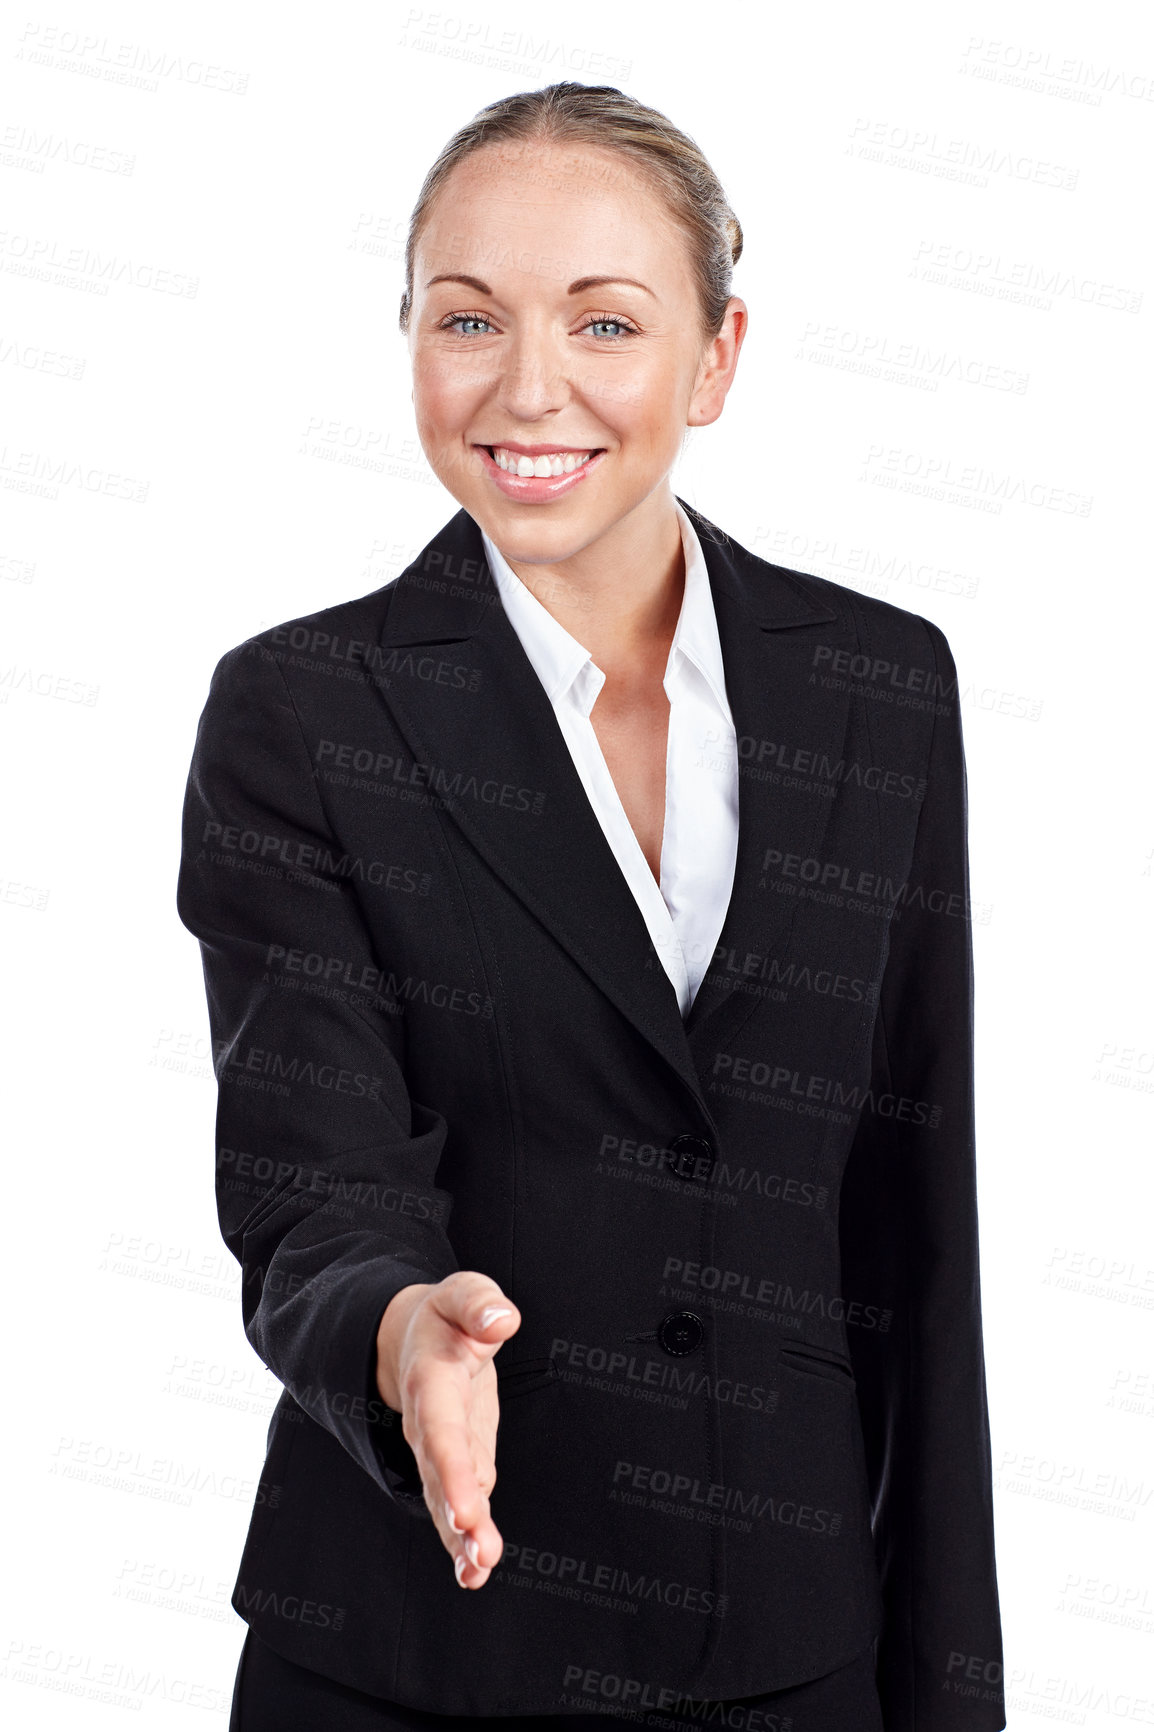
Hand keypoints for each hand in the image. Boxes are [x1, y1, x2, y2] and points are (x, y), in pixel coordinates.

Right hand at [375, 1272, 519, 1588]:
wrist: (411, 1339)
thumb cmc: (445, 1317)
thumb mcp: (463, 1293)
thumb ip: (480, 1304)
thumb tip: (504, 1320)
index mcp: (431, 1381)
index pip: (441, 1430)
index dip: (453, 1471)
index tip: (469, 1510)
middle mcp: (429, 1424)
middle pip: (439, 1476)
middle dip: (457, 1517)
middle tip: (480, 1555)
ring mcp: (442, 1451)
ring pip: (445, 1500)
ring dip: (461, 1539)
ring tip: (478, 1572)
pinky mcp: (459, 1464)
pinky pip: (460, 1505)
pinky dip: (466, 1540)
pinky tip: (476, 1572)